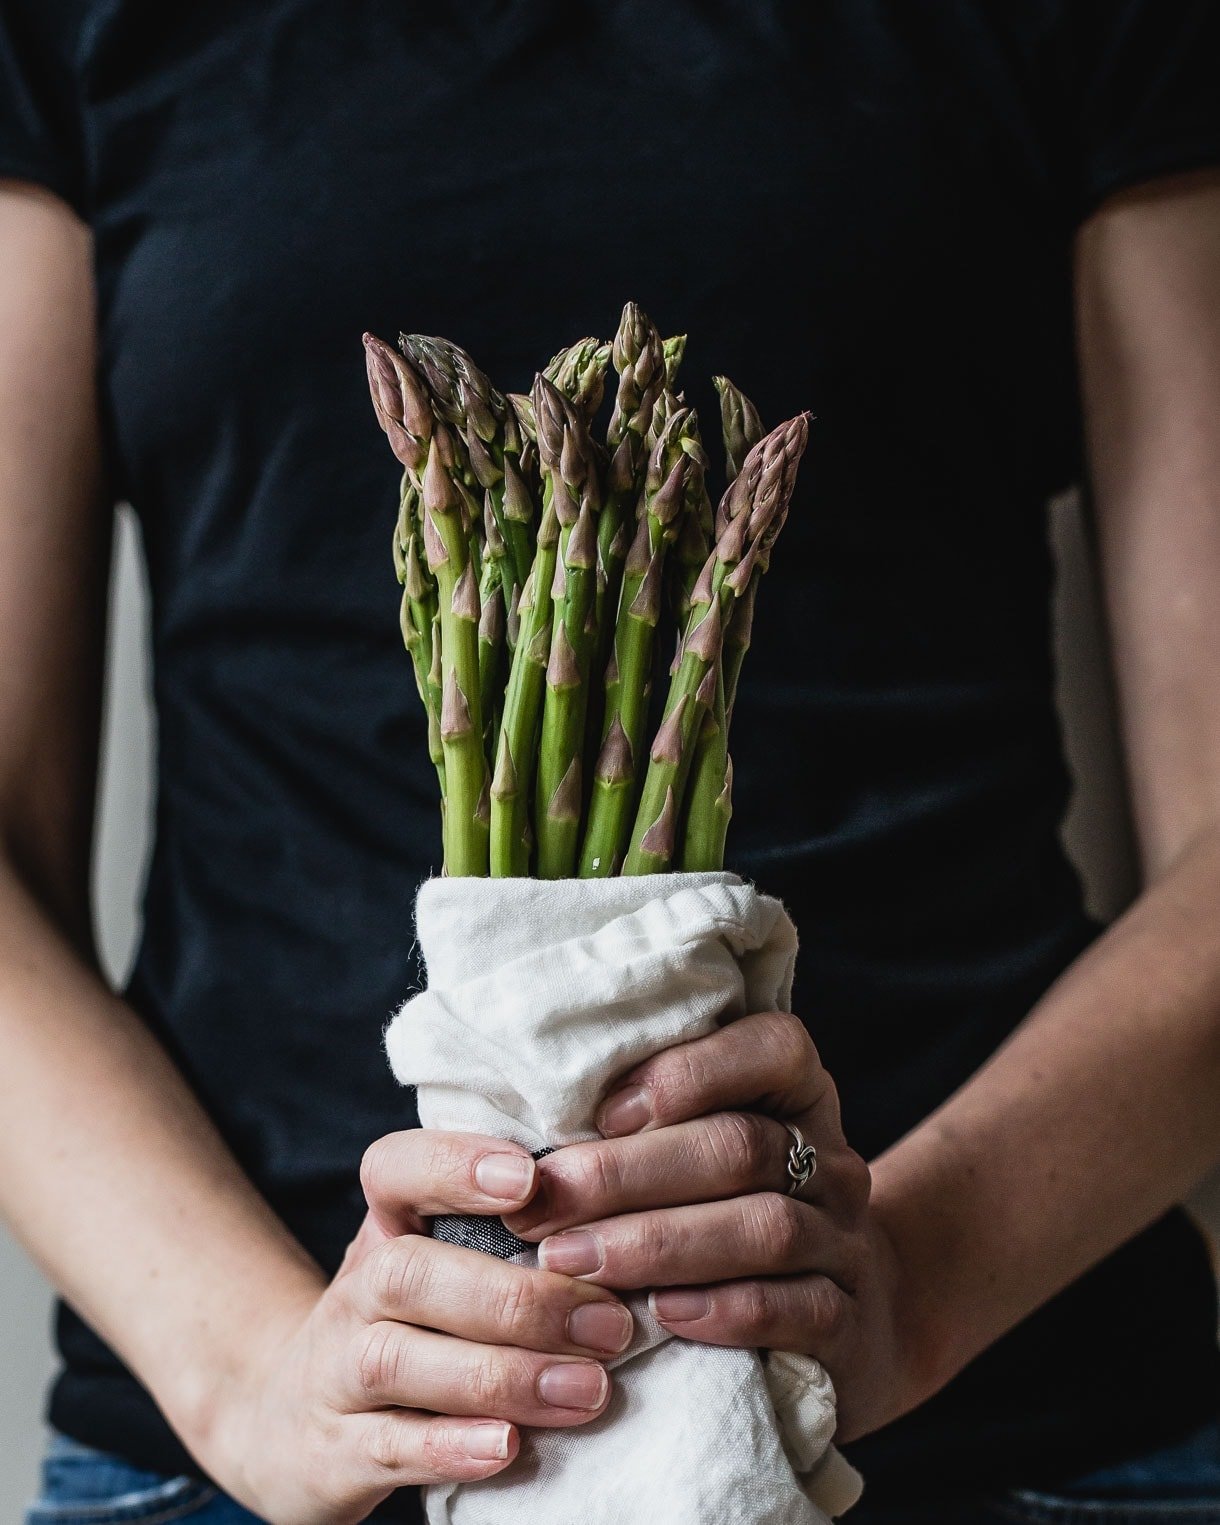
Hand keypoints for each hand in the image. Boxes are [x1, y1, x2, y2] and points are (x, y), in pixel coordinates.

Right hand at [195, 1131, 630, 1523]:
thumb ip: (512, 1230)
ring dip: (501, 1374)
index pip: (395, 1168)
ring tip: (587, 1390)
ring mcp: (336, 1372)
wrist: (289, 1418)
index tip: (530, 1178)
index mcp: (387, 1226)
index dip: (457, 1165)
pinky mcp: (336, 1452)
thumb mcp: (443, 1259)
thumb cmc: (408, 1323)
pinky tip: (509, 1446)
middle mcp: (355, 1290)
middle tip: (609, 1323)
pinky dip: (449, 1446)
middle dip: (518, 1298)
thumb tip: (630, 1208)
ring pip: (398, 1361)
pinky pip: (388, 1445)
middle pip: (410, 1273)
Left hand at [501, 1011, 925, 1441]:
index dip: (688, 1073)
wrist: (846, 1317)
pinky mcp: (847, 1322)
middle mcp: (830, 1158)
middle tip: (543, 1203)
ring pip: (765, 1227)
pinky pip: (796, 1309)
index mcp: (797, 1093)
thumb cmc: (728, 1212)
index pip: (772, 1049)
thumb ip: (640, 1121)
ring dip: (659, 1243)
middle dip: (629, 1174)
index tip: (603, 1111)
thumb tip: (521, 1123)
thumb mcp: (698, 1148)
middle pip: (740, 1146)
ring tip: (574, 1261)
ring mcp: (845, 1241)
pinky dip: (723, 1309)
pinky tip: (661, 1314)